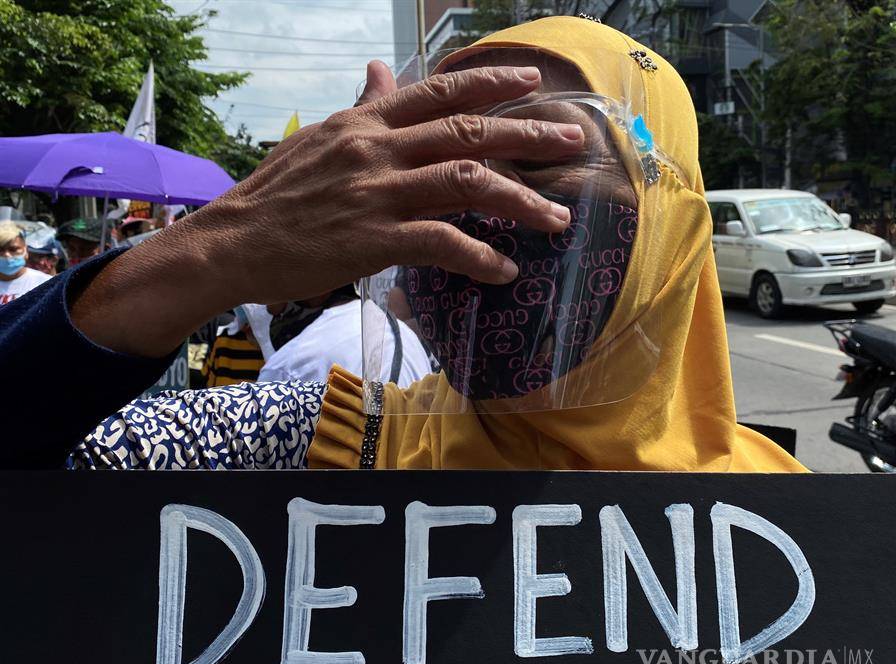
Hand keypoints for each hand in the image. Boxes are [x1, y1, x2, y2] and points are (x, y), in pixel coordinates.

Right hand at [71, 63, 584, 356]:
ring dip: (520, 200)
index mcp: (365, 123)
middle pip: (469, 131)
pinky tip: (504, 270)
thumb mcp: (318, 139)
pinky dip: (479, 257)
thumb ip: (362, 109)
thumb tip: (383, 71)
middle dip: (528, 134)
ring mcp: (376, 193)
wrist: (231, 242)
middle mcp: (377, 148)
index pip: (440, 92)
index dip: (490, 83)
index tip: (532, 80)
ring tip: (556, 218)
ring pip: (466, 182)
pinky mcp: (372, 239)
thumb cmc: (275, 195)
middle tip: (574, 141)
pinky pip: (441, 242)